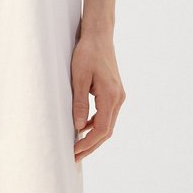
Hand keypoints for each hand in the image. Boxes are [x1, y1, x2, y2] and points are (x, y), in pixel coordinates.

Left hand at [70, 33, 125, 161]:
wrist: (99, 36)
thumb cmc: (87, 53)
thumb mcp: (79, 77)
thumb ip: (80, 103)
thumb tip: (79, 128)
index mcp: (111, 96)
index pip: (102, 129)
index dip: (88, 143)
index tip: (74, 151)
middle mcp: (118, 98)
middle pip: (107, 131)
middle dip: (91, 145)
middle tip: (74, 157)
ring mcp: (118, 95)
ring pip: (108, 124)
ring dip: (94, 137)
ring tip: (78, 147)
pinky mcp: (114, 92)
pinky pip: (107, 114)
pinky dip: (96, 125)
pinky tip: (84, 128)